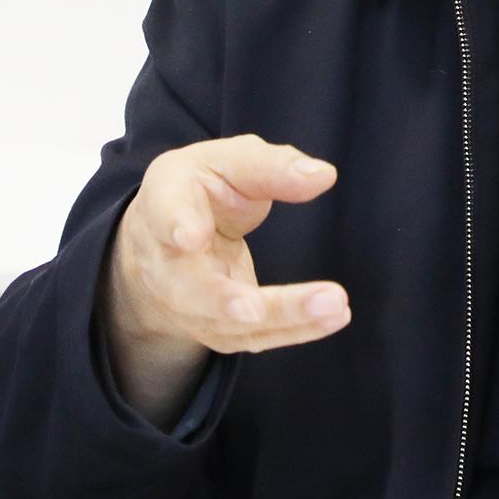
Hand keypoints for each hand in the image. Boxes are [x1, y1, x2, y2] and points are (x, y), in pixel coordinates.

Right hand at [103, 135, 347, 421]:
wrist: (166, 240)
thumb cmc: (203, 190)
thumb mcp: (229, 162)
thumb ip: (271, 167)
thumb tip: (323, 175)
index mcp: (164, 201)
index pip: (165, 213)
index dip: (177, 224)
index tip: (191, 235)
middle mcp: (164, 261)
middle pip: (189, 288)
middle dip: (222, 300)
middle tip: (255, 308)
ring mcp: (186, 304)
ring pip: (227, 323)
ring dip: (281, 318)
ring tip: (334, 305)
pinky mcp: (215, 327)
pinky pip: (254, 336)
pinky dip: (296, 328)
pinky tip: (332, 317)